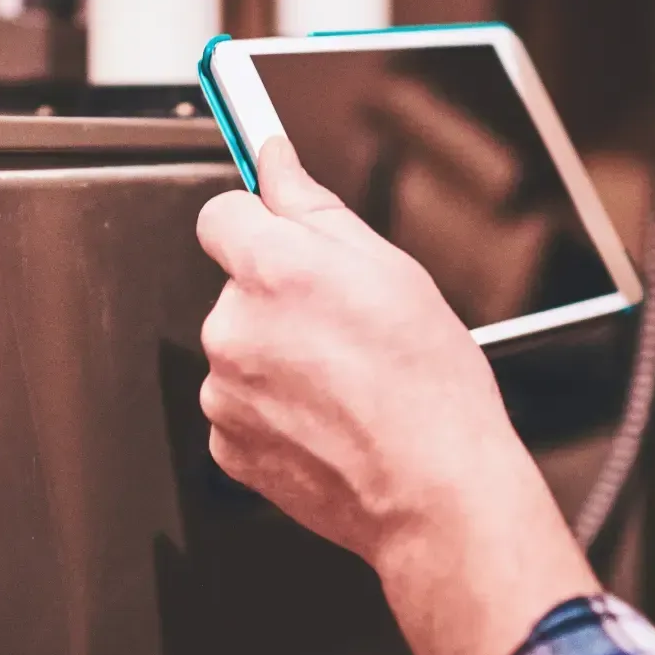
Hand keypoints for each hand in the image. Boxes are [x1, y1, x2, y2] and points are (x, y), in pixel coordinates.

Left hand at [197, 137, 600, 654]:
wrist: (434, 491)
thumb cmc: (430, 387)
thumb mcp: (390, 269)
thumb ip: (313, 207)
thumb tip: (276, 163)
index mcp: (272, 270)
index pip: (221, 214)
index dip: (258, 222)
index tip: (281, 233)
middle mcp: (233, 328)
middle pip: (237, 288)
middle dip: (281, 299)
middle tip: (347, 328)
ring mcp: (224, 391)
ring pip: (242, 350)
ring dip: (279, 357)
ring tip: (347, 383)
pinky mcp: (226, 445)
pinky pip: (242, 407)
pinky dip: (275, 410)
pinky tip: (329, 419)